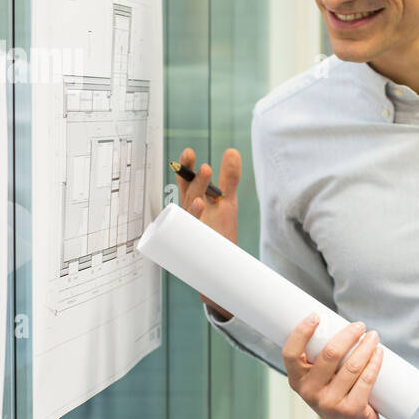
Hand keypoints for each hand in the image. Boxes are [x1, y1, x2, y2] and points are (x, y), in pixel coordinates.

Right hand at [177, 146, 240, 319]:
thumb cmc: (219, 231)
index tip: (189, 152)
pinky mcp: (194, 244)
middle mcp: (190, 214)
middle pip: (188, 193)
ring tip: (204, 178)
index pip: (187, 182)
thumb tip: (232, 151)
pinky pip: (189, 232)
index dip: (186, 168)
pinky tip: (199, 206)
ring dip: (196, 195)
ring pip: (189, 210)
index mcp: (194, 201)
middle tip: (201, 164)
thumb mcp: (227, 201)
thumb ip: (229, 178)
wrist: (219, 267)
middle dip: (192, 178)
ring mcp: (191, 229)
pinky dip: (194, 219)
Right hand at [282, 314, 384, 418]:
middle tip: (360, 326)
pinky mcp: (351, 409)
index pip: (290, 354)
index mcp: (297, 381)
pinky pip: (366, 380)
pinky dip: (375, 362)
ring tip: (374, 336)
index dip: (301, 332)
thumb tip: (334, 320)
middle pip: (329, 354)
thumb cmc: (336, 393)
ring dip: (366, 346)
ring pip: (351, 366)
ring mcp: (330, 403)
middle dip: (348, 334)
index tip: (316, 316)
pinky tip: (379, 353)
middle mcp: (309, 393)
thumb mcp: (320, 379)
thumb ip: (321, 357)